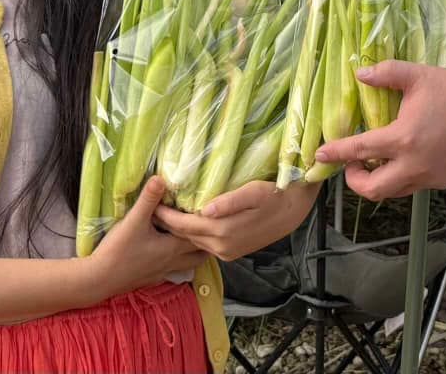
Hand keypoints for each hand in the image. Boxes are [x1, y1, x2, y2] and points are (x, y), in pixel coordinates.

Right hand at [83, 176, 206, 298]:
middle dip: (207, 241)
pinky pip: (173, 269)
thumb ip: (148, 199)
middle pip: (200, 254)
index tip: (212, 214)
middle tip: (210, 227)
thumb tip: (161, 178)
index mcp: (172, 247)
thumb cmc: (118, 250)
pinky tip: (170, 253)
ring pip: (188, 264)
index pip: (200, 236)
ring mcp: (162, 272)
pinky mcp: (151, 278)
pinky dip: (178, 261)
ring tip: (195, 239)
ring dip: (194, 253)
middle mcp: (172, 261)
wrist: (98, 280)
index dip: (207, 226)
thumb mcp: (133, 221)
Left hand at [153, 179, 321, 260]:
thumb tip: (205, 209)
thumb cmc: (275, 194)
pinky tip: (187, 223)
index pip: (185, 225)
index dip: (167, 215)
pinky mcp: (231, 252)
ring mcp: (227, 252)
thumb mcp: (253, 192)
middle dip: (168, 224)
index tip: (152, 203)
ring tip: (165, 214)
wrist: (294, 211)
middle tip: (151, 208)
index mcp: (224, 231)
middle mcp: (222, 246)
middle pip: (186, 236)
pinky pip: (205, 245)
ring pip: (194, 242)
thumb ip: (229, 201)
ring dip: (179, 230)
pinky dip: (193, 235)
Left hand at [313, 61, 445, 200]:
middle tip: (352, 166)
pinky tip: (408, 158)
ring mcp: (429, 176)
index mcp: (402, 139)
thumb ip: (385, 73)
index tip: (320, 155)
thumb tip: (359, 74)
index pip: (358, 150)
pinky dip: (404, 176)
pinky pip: (415, 185)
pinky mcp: (443, 181)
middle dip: (355, 181)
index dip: (335, 154)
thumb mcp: (417, 75)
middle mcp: (413, 164)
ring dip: (380, 180)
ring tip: (378, 161)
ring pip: (395, 190)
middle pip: (373, 190)